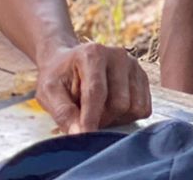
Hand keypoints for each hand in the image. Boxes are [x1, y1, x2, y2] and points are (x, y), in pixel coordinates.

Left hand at [36, 40, 151, 133]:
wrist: (70, 62)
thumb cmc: (59, 78)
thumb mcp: (48, 92)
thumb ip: (63, 112)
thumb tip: (79, 133)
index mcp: (93, 54)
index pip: (97, 92)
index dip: (91, 118)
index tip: (85, 137)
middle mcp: (119, 56)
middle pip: (120, 103)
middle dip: (102, 119)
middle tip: (85, 119)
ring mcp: (134, 66)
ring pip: (134, 107)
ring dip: (116, 119)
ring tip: (98, 112)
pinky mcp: (142, 77)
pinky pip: (144, 108)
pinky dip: (128, 116)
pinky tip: (111, 109)